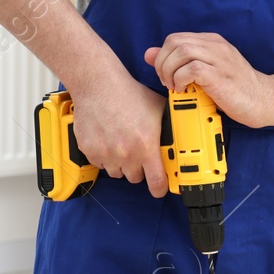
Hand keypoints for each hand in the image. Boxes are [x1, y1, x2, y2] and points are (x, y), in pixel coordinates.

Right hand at [69, 67, 167, 196]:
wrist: (99, 85)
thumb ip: (169, 127)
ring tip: (121, 144)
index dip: (160, 188)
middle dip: (138, 168)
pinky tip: (108, 140)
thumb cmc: (128, 94)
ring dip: (121, 164)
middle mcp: (126, 154)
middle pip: (135, 178)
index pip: (156, 182)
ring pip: (117, 172)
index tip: (160, 187)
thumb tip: (183, 137)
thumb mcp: (157, 108)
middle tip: (138, 153)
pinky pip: (100, 164)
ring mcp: (106, 154)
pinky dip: (104, 157)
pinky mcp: (90, 151)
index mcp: (146, 145)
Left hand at [146, 32, 273, 127]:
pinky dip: (181, 80)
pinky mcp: (221, 75)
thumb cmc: (234, 88)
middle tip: (166, 82)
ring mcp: (220, 59)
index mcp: (212, 42)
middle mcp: (216, 46)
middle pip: (175, 42)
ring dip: (170, 71)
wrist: (263, 100)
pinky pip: (192, 69)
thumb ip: (179, 61)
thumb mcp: (204, 70)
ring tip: (174, 86)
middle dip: (162, 63)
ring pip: (182, 52)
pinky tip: (184, 90)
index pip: (175, 38)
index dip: (163, 56)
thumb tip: (149, 54)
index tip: (165, 75)